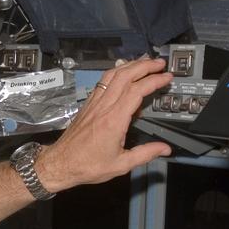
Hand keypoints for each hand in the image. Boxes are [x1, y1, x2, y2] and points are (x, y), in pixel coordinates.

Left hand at [36, 56, 173, 192]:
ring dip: (130, 65)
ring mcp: (94, 103)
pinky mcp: (88, 104)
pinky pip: (103, 82)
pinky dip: (116, 72)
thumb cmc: (88, 165)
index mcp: (114, 120)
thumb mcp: (121, 164)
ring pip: (112, 75)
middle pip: (125, 76)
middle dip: (144, 66)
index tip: (167, 77)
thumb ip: (145, 154)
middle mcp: (103, 107)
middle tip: (160, 63)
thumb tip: (165, 149)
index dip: (154, 81)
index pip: (136, 91)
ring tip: (145, 62)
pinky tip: (124, 72)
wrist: (61, 163)